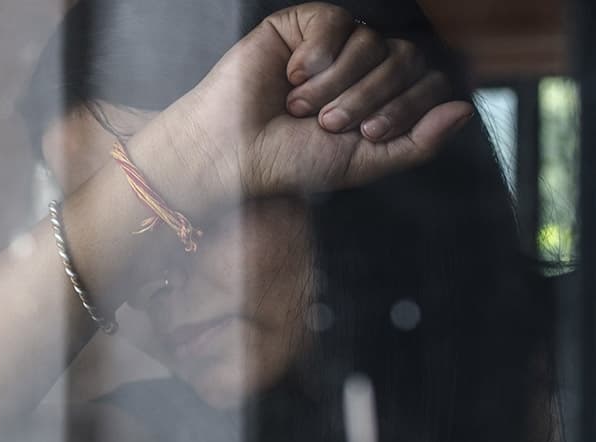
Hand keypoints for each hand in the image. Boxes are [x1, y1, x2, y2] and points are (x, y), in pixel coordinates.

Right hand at [157, 2, 474, 214]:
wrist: (234, 152)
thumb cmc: (293, 160)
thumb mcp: (365, 162)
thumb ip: (419, 143)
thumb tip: (465, 109)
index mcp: (386, 97)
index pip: (429, 81)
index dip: (406, 106)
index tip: (367, 134)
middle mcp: (366, 65)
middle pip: (404, 58)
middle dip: (369, 97)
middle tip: (329, 124)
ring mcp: (335, 42)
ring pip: (370, 41)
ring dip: (337, 82)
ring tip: (302, 107)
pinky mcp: (301, 25)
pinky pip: (334, 22)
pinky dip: (317, 55)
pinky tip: (291, 76)